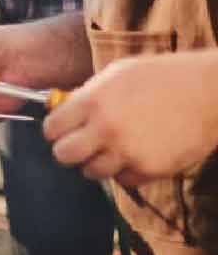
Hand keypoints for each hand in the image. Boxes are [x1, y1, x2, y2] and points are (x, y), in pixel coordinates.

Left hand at [45, 52, 217, 185]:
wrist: (209, 91)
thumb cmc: (164, 77)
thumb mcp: (118, 74)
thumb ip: (87, 94)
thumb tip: (61, 109)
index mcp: (93, 101)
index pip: (51, 129)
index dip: (56, 130)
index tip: (65, 130)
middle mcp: (106, 128)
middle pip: (63, 156)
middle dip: (69, 151)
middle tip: (82, 145)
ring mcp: (128, 151)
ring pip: (91, 172)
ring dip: (99, 162)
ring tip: (115, 147)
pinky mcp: (149, 168)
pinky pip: (123, 180)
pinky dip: (127, 171)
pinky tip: (138, 153)